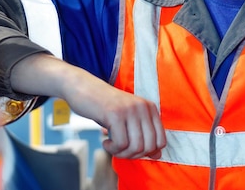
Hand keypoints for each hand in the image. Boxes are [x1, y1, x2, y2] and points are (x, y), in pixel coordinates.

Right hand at [11, 54, 166, 158]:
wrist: (84, 88)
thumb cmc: (106, 107)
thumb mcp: (128, 119)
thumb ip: (143, 135)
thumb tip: (157, 155)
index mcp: (150, 108)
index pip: (161, 141)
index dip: (147, 152)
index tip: (132, 149)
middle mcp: (143, 107)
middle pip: (149, 146)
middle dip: (133, 155)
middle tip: (119, 150)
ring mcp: (129, 109)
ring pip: (136, 147)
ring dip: (122, 154)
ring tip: (112, 146)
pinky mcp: (115, 114)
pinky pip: (121, 143)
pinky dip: (112, 148)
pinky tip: (105, 141)